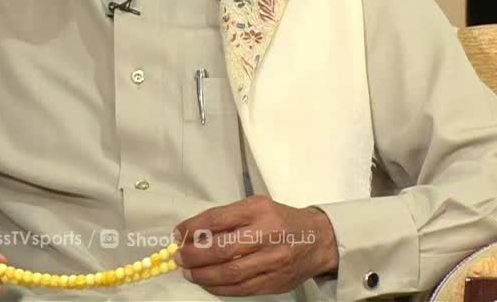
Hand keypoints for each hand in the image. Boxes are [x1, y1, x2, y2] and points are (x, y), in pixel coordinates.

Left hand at [173, 195, 338, 296]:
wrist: (318, 240)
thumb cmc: (280, 220)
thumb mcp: (256, 207)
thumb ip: (227, 218)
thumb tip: (192, 234)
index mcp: (258, 210)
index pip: (218, 219)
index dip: (193, 228)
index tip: (178, 234)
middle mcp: (267, 234)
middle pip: (222, 249)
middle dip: (194, 256)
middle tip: (179, 258)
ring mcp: (273, 260)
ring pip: (230, 273)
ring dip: (203, 275)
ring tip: (189, 272)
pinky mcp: (275, 281)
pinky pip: (241, 289)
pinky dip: (219, 288)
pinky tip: (207, 283)